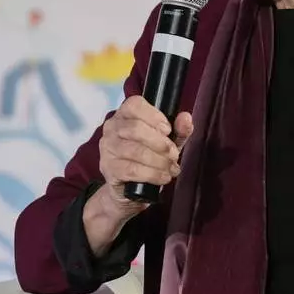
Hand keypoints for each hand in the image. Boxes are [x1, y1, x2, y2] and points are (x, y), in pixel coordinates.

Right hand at [96, 95, 193, 214]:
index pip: (135, 105)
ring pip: (135, 150)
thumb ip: (178, 129)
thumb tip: (185, 118)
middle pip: (136, 128)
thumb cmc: (149, 158)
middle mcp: (112, 127)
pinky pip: (132, 169)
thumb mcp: (167, 142)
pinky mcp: (109, 168)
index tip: (168, 130)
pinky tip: (163, 177)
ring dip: (159, 161)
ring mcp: (108, 148)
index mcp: (125, 114)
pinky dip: (152, 174)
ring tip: (171, 168)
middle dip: (160, 143)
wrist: (131, 188)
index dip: (154, 116)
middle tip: (174, 154)